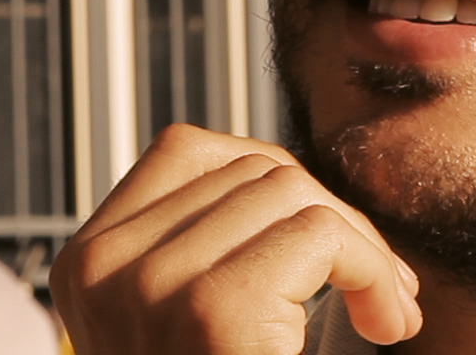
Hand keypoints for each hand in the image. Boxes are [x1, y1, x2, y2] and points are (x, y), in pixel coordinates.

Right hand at [52, 124, 422, 354]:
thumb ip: (207, 255)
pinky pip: (321, 233)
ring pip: (293, 192)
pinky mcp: (216, 313)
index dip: (273, 179)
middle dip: (333, 217)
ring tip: (386, 309)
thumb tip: (290, 183)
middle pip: (251, 170)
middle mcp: (107, 268)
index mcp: (90, 266)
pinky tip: (385, 322)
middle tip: (378, 286)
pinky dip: (373, 271)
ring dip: (363, 248)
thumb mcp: (183, 324)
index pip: (189, 151)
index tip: (319, 238)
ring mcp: (152, 286)